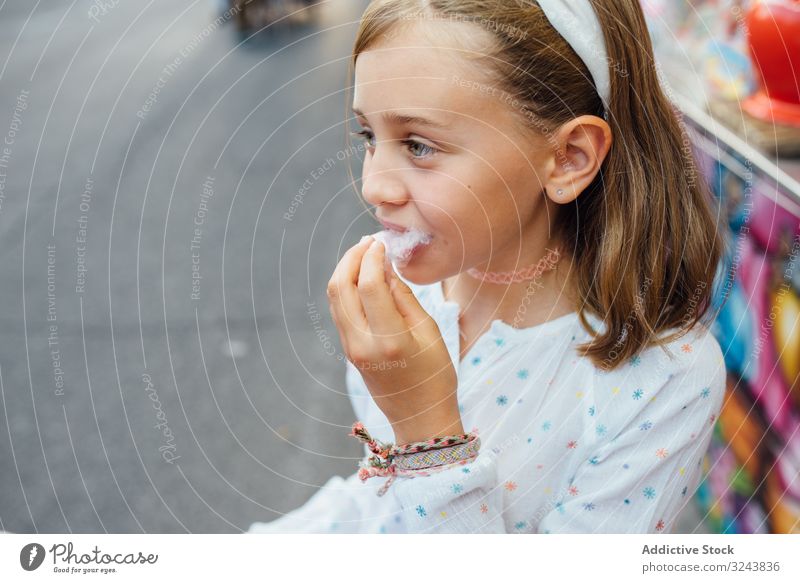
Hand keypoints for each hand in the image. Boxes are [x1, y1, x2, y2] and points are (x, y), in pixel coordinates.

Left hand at [327, 236, 462, 443]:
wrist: (419, 417)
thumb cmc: (435, 375)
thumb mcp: (429, 332)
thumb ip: (404, 297)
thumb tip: (386, 266)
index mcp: (389, 340)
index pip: (370, 286)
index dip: (373, 258)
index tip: (382, 242)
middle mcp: (362, 344)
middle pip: (341, 287)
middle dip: (352, 258)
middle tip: (369, 242)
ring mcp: (351, 348)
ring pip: (335, 297)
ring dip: (345, 270)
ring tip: (364, 253)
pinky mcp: (348, 350)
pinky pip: (339, 310)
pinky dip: (346, 287)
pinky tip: (361, 276)